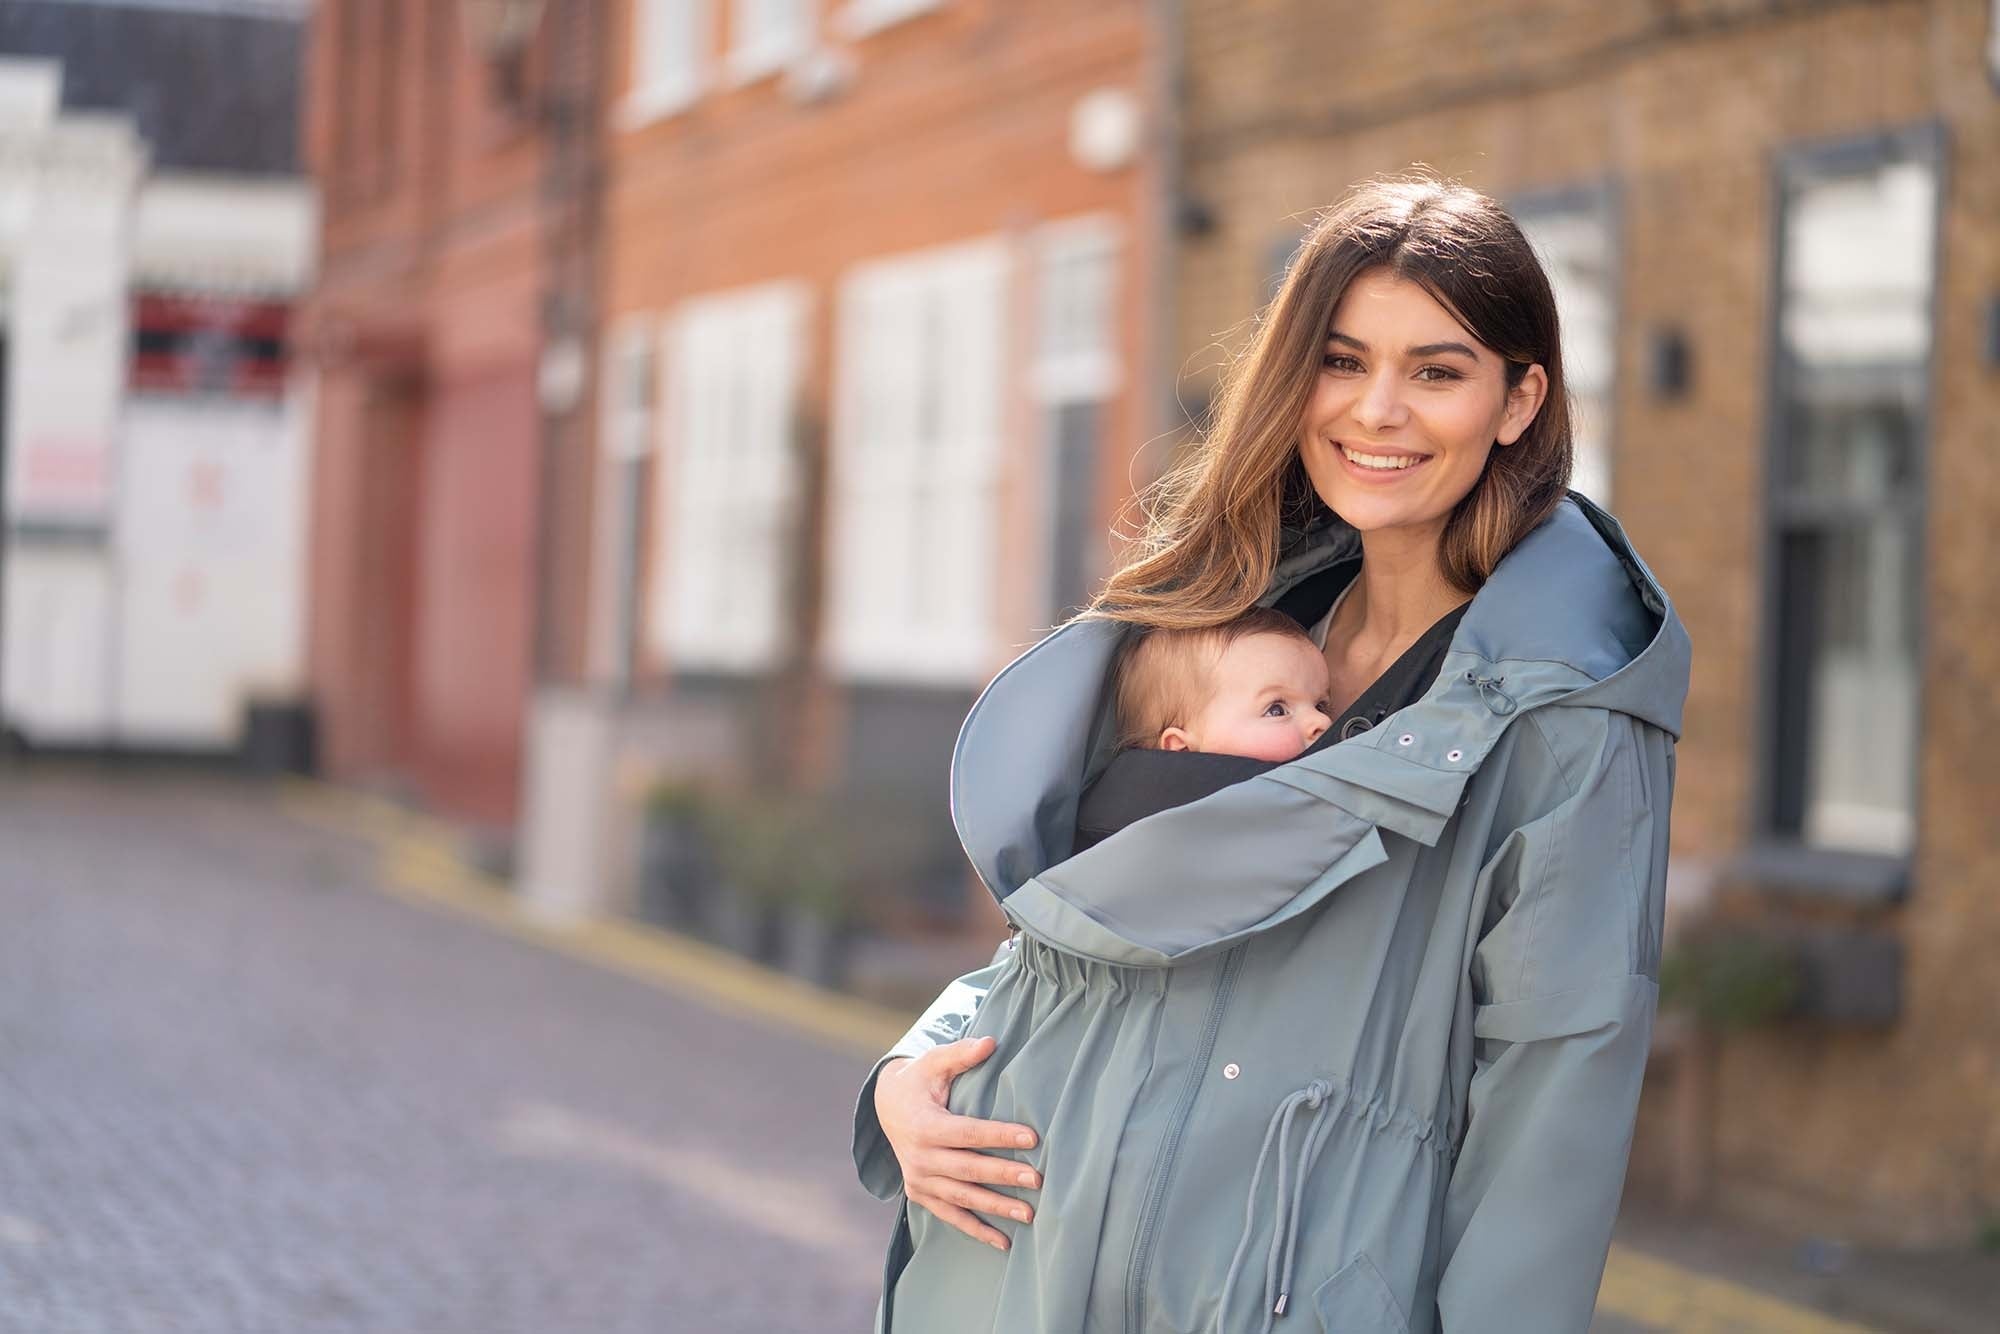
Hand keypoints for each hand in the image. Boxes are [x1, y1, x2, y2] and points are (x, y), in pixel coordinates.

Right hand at [874, 1035, 1041, 1251]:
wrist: (887, 1107)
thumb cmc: (920, 1081)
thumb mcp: (935, 1062)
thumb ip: (961, 1053)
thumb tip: (991, 1041)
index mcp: (925, 1125)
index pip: (969, 1132)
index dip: (999, 1135)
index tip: (1032, 1137)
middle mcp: (919, 1158)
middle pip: (969, 1169)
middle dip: (1005, 1175)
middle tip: (1038, 1179)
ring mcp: (919, 1180)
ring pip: (963, 1197)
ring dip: (996, 1207)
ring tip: (1030, 1213)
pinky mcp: (921, 1194)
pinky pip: (951, 1215)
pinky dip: (976, 1230)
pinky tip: (1004, 1242)